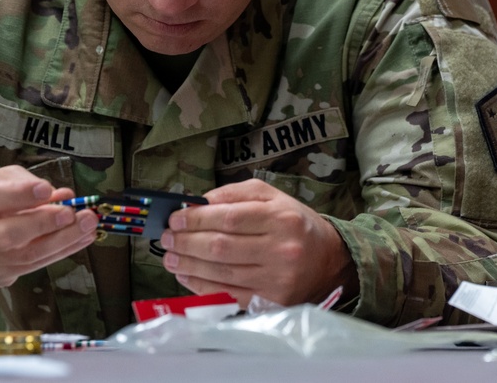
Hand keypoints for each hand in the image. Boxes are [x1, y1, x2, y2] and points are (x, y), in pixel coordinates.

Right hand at [0, 165, 98, 288]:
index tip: (47, 190)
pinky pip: (34, 267)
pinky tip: (81, 239)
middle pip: (7, 235)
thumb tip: (61, 195)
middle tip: (73, 213)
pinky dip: (61, 252)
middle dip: (44, 224)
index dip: (18, 195)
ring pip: (25, 256)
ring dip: (63, 241)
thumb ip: (25, 184)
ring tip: (87, 226)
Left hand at [159, 179, 357, 307]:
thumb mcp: (272, 196)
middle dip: (186, 242)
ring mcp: (276, 280)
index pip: (229, 219)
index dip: (196, 219)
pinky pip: (228, 295)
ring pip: (221, 273)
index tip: (175, 218)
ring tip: (170, 257)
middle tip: (166, 238)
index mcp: (281, 218)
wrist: (330, 260)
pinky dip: (201, 286)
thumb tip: (198, 203)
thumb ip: (234, 194)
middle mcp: (281, 250)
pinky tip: (186, 276)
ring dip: (188, 265)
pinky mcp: (271, 302)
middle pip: (221, 247)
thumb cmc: (294, 223)